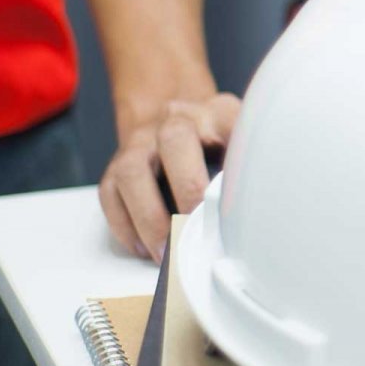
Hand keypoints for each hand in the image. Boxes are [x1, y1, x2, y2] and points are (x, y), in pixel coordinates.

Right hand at [99, 94, 241, 261]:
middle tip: (199, 228)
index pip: (230, 126)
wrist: (178, 122)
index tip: (238, 202)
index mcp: (218, 113)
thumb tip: (254, 215)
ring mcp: (141, 141)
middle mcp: (176, 120)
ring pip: (133, 172)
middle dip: (187, 188)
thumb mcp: (244, 143)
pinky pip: (110, 194)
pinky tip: (145, 248)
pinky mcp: (116, 166)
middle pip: (174, 141)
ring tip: (167, 252)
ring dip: (150, 217)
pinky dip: (126, 226)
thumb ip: (250, 169)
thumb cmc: (219, 144)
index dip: (232, 164)